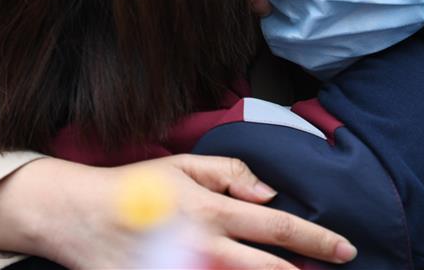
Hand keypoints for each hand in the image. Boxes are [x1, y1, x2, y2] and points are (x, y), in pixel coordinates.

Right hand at [0, 155, 357, 268]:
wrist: (78, 215)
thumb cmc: (135, 185)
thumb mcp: (182, 164)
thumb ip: (230, 173)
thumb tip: (269, 192)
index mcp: (212, 209)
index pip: (276, 226)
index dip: (315, 239)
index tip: (345, 249)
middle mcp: (204, 245)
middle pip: (268, 269)